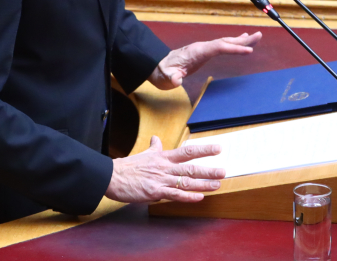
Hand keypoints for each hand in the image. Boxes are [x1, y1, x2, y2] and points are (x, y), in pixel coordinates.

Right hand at [105, 136, 224, 202]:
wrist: (112, 176)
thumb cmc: (128, 166)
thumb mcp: (144, 154)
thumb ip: (154, 148)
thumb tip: (156, 138)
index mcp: (163, 157)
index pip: (187, 151)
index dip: (203, 150)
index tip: (218, 148)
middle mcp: (164, 167)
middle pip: (190, 168)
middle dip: (208, 170)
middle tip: (223, 171)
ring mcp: (160, 180)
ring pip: (186, 182)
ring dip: (203, 184)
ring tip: (217, 185)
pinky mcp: (155, 192)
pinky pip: (174, 194)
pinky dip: (188, 196)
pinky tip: (199, 197)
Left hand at [148, 31, 261, 90]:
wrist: (156, 67)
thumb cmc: (162, 73)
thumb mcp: (166, 78)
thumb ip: (171, 78)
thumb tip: (176, 80)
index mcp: (196, 51)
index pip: (218, 48)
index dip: (234, 49)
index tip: (248, 51)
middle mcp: (201, 47)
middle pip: (225, 41)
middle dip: (243, 40)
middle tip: (259, 35)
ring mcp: (202, 48)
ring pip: (224, 42)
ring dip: (240, 40)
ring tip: (255, 37)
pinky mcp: (203, 52)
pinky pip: (221, 47)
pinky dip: (232, 44)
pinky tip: (240, 42)